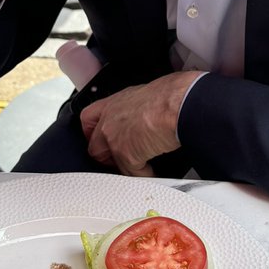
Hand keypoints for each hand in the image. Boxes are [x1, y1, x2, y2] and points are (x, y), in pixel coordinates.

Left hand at [80, 72, 202, 176]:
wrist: (178, 103)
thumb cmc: (172, 95)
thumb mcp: (150, 94)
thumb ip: (141, 107)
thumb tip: (151, 112)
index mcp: (117, 102)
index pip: (90, 118)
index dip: (94, 131)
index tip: (102, 138)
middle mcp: (111, 118)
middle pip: (94, 145)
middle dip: (106, 154)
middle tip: (122, 156)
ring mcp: (114, 137)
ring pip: (108, 161)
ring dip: (122, 166)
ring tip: (138, 166)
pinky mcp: (126, 155)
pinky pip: (130, 173)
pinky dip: (143, 174)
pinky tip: (152, 171)